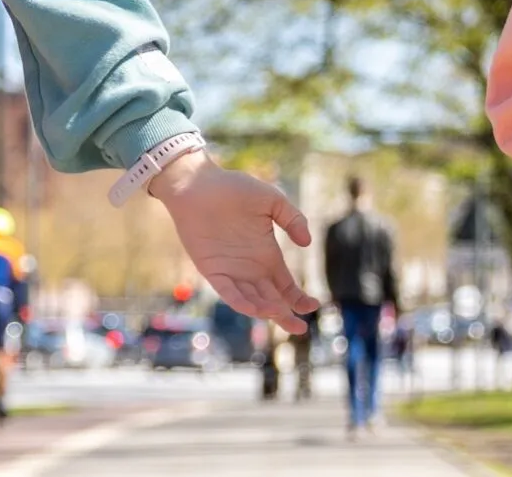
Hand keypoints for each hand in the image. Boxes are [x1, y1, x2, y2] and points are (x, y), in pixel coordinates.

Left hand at [147, 151, 321, 332]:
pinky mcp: (212, 270)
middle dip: (285, 316)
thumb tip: (307, 243)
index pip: (286, 286)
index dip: (299, 299)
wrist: (197, 184)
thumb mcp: (272, 200)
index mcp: (267, 255)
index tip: (314, 306)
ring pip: (251, 300)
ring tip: (278, 313)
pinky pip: (227, 292)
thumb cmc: (233, 188)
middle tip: (299, 329)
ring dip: (264, 310)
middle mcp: (251, 269)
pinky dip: (239, 302)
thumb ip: (293, 219)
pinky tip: (253, 308)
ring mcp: (231, 272)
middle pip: (272, 300)